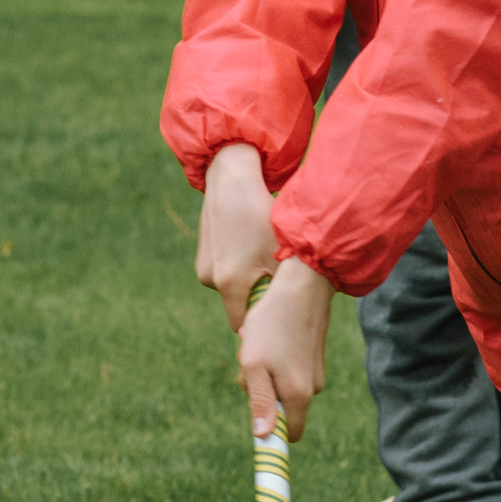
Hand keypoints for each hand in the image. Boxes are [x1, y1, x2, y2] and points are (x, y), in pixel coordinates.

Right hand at [197, 141, 279, 333]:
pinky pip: (223, 273)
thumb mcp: (282, 250)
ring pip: (231, 288)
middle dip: (255, 302)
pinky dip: (236, 267)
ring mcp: (203, 267)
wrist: (231, 177)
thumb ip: (285, 284)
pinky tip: (249, 247)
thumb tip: (298, 313)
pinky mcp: (201, 255)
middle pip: (236, 306)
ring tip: (263, 259)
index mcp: (231, 282)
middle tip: (276, 286)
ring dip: (246, 282)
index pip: (242, 324)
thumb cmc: (263, 213)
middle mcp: (211, 279)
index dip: (260, 322)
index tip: (276, 315)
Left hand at [236, 256, 332, 442]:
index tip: (258, 422)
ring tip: (258, 340)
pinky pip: (286, 367)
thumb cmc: (272, 324)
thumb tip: (264, 436)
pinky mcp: (313, 355)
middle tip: (250, 359)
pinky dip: (273, 355)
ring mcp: (314, 370)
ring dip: (263, 368)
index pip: (289, 434)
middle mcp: (311, 387)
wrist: (302, 284)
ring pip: (279, 383)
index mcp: (298, 394)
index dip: (272, 433)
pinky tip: (269, 332)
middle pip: (278, 406)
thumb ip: (260, 402)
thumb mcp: (256, 364)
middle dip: (259, 389)